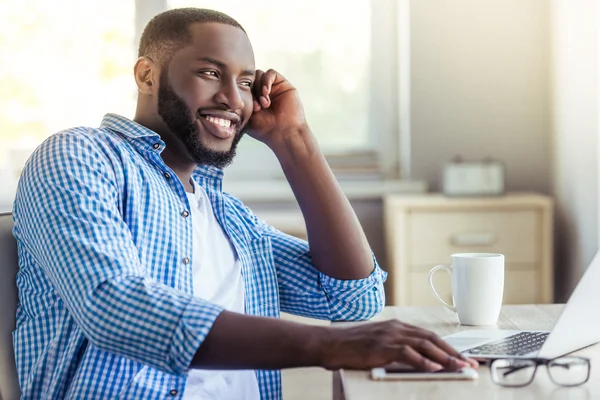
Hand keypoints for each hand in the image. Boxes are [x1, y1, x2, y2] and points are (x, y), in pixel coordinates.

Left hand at [246, 69, 307, 146]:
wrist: (284, 132)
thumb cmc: (265, 129)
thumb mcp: (246, 116)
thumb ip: (239, 103)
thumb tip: (229, 93)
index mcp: (253, 99)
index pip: (243, 86)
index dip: (243, 93)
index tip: (249, 108)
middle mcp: (263, 92)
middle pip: (251, 79)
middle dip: (251, 91)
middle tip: (257, 107)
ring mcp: (273, 88)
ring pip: (259, 75)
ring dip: (259, 88)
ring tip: (264, 103)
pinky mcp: (283, 84)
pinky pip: (271, 73)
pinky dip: (266, 81)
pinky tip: (267, 93)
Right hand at [321, 320, 478, 371]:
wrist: (330, 343)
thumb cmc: (350, 346)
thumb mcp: (377, 343)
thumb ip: (396, 348)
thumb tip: (418, 361)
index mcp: (396, 326)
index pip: (428, 336)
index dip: (447, 347)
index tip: (462, 357)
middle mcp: (396, 327)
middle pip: (431, 339)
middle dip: (452, 352)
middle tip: (469, 363)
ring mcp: (389, 336)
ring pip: (424, 345)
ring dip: (444, 357)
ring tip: (459, 367)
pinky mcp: (381, 346)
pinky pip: (407, 353)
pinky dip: (422, 361)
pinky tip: (433, 368)